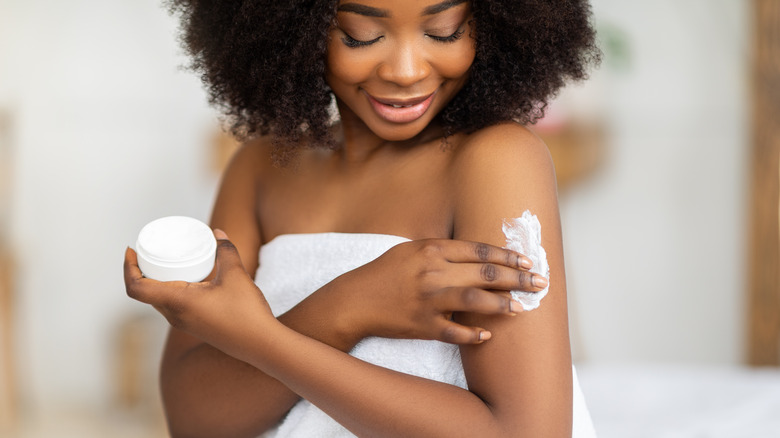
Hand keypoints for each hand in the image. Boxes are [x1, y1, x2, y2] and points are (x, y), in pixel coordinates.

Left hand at [123, 230, 272, 357]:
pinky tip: (187, 279)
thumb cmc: (246, 312)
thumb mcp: (236, 275)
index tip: (131, 250)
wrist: (261, 344)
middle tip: (149, 250)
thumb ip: (225, 251)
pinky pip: (173, 305)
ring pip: (159, 300)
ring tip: (167, 261)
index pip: (136, 288)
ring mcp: (184, 323)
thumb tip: (217, 233)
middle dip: (141, 270)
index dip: (128, 268)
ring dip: (156, 281)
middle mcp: (175, 316)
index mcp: (177, 302)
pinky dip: (171, 289)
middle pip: (145, 293)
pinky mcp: (195, 326)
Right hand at [333, 239, 546, 344]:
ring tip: (522, 308)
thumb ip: (441, 249)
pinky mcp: (423, 325)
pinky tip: (488, 335)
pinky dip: (474, 335)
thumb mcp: (410, 250)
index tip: (526, 260)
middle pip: (486, 273)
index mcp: (432, 249)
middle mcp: (433, 272)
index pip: (480, 250)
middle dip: (518, 278)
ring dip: (503, 305)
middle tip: (540, 282)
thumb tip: (474, 252)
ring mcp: (429, 300)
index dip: (507, 255)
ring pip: (476, 301)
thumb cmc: (383, 273)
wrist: (354, 301)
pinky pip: (455, 332)